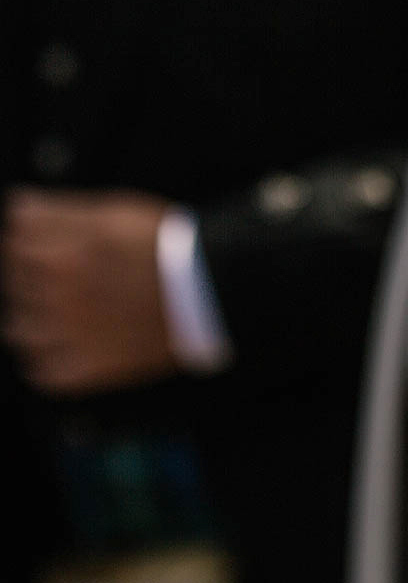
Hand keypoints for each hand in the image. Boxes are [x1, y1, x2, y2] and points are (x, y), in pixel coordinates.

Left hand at [2, 188, 176, 394]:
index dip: (27, 237)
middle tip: (62, 273)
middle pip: (14, 284)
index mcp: (58, 254)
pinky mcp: (90, 368)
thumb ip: (57, 211)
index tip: (43, 239)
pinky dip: (45, 362)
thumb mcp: (114, 212)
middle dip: (31, 275)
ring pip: (18, 329)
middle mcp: (56, 297)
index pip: (12, 241)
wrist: (213, 292)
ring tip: (57, 311)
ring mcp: (71, 336)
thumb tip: (19, 210)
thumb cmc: (169, 248)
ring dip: (30, 317)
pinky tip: (62, 347)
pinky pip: (44, 373)